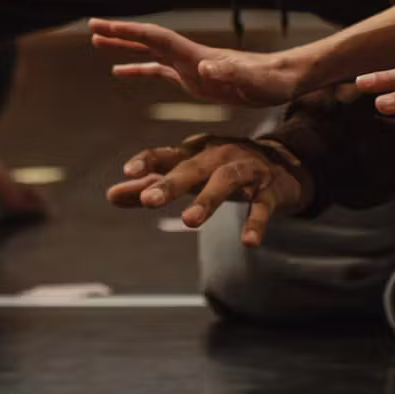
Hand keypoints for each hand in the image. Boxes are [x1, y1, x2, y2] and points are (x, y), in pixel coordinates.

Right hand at [88, 19, 301, 106]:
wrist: (283, 80)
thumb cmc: (271, 80)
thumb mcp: (253, 80)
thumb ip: (230, 72)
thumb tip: (204, 65)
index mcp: (196, 55)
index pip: (155, 38)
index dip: (128, 32)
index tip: (102, 26)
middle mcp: (188, 56)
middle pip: (146, 39)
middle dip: (118, 33)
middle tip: (90, 26)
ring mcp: (189, 65)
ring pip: (148, 52)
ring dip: (122, 46)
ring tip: (96, 43)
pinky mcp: (193, 78)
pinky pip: (158, 72)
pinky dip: (137, 69)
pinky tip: (120, 72)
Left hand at [106, 135, 309, 248]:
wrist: (284, 162)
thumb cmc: (222, 168)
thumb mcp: (188, 173)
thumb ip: (149, 185)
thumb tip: (110, 195)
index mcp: (195, 151)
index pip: (167, 154)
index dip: (147, 161)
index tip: (127, 173)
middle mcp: (219, 155)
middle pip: (193, 167)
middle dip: (171, 183)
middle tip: (148, 201)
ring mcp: (246, 170)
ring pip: (225, 181)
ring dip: (207, 199)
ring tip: (189, 221)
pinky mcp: (270, 190)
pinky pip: (262, 206)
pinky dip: (255, 223)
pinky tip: (248, 243)